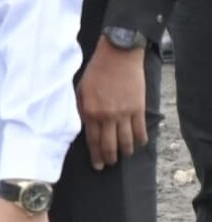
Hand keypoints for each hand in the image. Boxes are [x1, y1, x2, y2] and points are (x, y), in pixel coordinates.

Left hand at [78, 38, 148, 167]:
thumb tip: (83, 125)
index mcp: (90, 112)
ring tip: (124, 156)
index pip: (93, 140)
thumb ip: (81, 109)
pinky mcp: (138, 108)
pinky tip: (139, 144)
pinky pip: (140, 129)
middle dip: (109, 157)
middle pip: (110, 144)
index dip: (96, 155)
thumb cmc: (96, 71)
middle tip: (109, 164)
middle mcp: (108, 116)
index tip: (98, 165)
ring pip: (126, 140)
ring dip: (126, 151)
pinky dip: (140, 139)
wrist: (118, 56)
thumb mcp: (80, 90)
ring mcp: (125, 113)